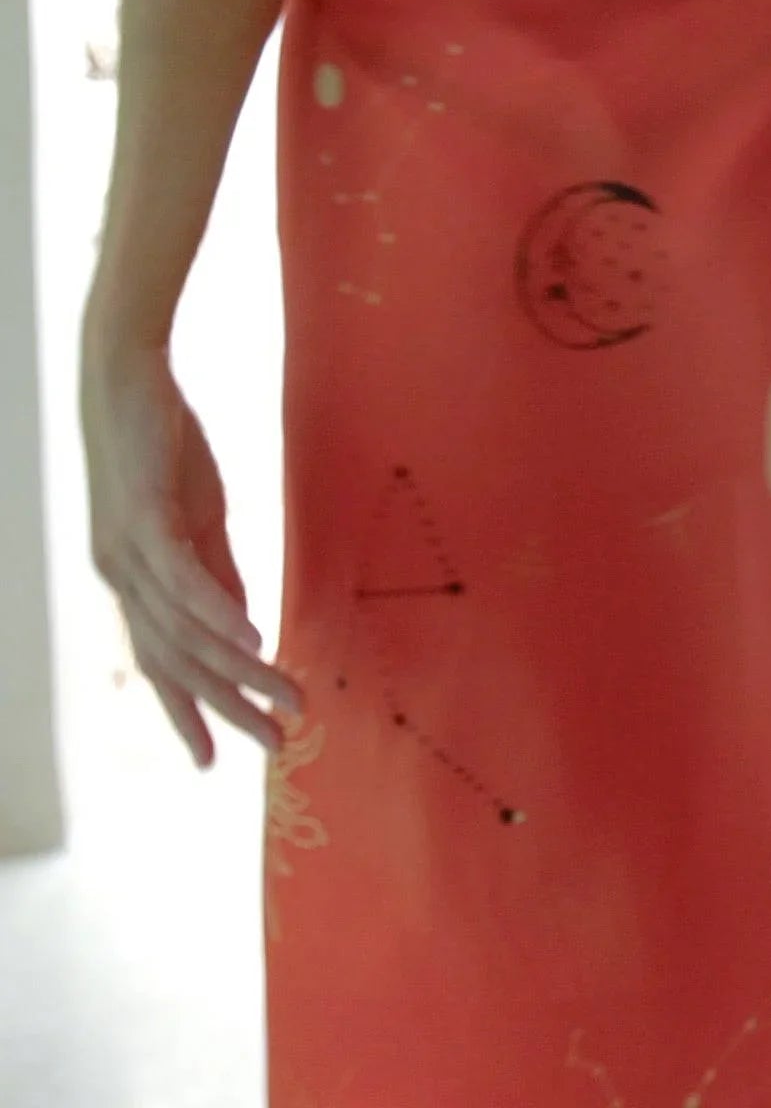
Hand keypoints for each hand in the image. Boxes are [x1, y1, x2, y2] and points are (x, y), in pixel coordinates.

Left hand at [79, 327, 304, 765]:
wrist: (123, 373)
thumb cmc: (159, 442)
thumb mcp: (199, 516)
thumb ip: (218, 571)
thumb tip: (243, 627)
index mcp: (132, 582)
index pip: (160, 663)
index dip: (186, 713)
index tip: (213, 763)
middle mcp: (121, 578)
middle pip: (176, 662)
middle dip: (225, 709)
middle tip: (272, 747)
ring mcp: (129, 552)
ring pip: (185, 632)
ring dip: (238, 671)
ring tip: (284, 699)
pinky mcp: (145, 519)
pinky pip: (185, 580)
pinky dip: (220, 614)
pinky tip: (253, 640)